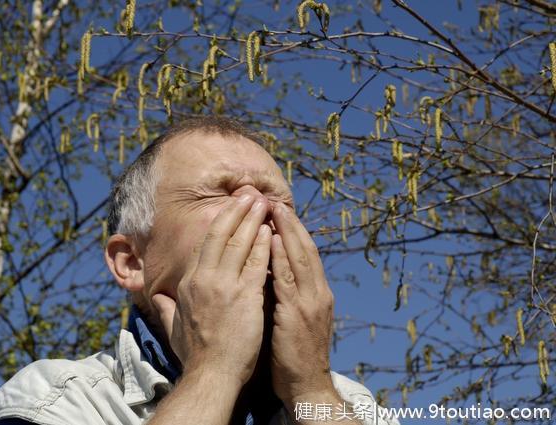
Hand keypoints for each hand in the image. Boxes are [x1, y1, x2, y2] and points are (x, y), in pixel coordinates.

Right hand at [152, 192, 271, 386]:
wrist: (211, 374)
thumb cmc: (195, 354)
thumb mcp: (173, 327)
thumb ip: (165, 307)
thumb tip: (153, 296)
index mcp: (189, 283)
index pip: (204, 245)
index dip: (219, 224)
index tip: (229, 210)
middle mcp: (204, 279)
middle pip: (221, 235)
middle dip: (236, 211)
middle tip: (249, 195)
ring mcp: (224, 285)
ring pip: (240, 243)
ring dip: (253, 220)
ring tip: (263, 203)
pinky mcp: (245, 296)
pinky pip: (257, 262)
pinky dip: (264, 244)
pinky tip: (272, 231)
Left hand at [269, 203, 335, 404]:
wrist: (307, 385)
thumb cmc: (294, 353)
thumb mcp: (294, 318)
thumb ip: (286, 294)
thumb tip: (268, 271)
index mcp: (317, 293)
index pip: (306, 253)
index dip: (293, 230)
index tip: (278, 209)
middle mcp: (318, 293)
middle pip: (306, 248)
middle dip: (291, 223)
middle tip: (275, 199)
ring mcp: (311, 303)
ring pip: (301, 258)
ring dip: (288, 231)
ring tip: (274, 209)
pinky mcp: (299, 315)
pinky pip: (290, 281)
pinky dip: (284, 258)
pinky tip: (275, 241)